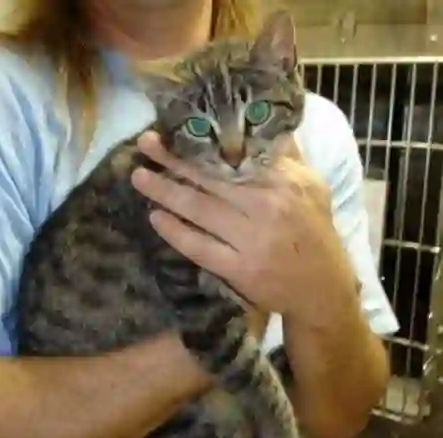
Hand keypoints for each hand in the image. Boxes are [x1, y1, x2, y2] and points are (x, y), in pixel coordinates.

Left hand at [131, 131, 358, 317]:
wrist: (322, 288)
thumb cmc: (315, 231)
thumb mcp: (313, 186)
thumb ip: (288, 156)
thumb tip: (262, 125)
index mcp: (285, 181)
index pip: (236, 154)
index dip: (203, 141)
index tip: (176, 128)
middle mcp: (267, 205)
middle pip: (211, 177)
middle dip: (173, 159)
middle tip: (144, 143)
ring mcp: (252, 239)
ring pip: (199, 209)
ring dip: (164, 191)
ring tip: (139, 176)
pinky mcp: (239, 269)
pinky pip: (199, 247)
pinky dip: (175, 231)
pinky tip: (156, 217)